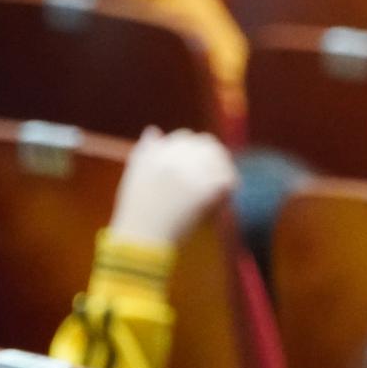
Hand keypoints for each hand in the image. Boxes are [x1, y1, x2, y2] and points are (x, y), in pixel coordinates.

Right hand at [108, 129, 236, 247]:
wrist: (141, 237)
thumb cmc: (138, 211)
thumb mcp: (135, 175)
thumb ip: (147, 151)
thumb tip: (155, 130)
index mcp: (156, 152)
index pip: (186, 137)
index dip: (197, 149)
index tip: (202, 163)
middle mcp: (173, 157)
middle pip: (207, 143)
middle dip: (216, 156)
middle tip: (222, 172)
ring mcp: (188, 171)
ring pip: (220, 158)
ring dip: (225, 169)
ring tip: (227, 184)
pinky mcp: (203, 189)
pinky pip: (227, 178)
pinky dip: (231, 185)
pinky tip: (229, 195)